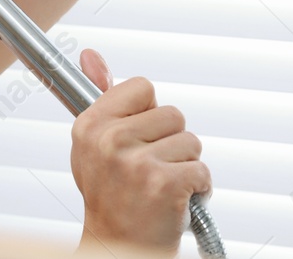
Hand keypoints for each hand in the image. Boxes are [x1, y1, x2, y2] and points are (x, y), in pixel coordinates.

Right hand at [71, 48, 210, 255]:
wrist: (115, 249)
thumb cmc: (110, 197)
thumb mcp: (94, 145)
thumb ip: (101, 97)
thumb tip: (90, 54)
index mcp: (90, 125)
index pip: (142, 87)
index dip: (148, 113)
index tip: (138, 137)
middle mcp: (109, 140)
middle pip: (172, 113)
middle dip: (171, 142)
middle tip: (150, 169)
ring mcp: (137, 163)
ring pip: (191, 141)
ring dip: (186, 166)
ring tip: (162, 186)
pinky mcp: (164, 184)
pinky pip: (202, 169)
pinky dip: (198, 188)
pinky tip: (176, 201)